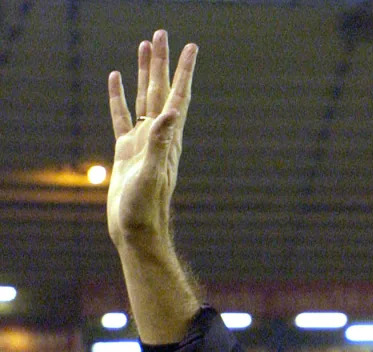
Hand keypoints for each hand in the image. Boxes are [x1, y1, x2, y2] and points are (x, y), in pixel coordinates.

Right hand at [106, 29, 197, 249]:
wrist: (136, 232)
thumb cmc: (144, 210)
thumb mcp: (151, 175)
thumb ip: (160, 144)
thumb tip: (170, 114)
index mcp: (167, 140)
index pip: (178, 98)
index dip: (184, 72)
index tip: (190, 47)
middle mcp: (158, 138)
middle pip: (161, 91)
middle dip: (162, 63)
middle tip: (161, 33)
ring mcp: (142, 143)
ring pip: (143, 98)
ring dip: (144, 73)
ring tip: (144, 46)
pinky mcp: (127, 151)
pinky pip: (122, 116)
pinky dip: (119, 96)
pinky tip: (116, 79)